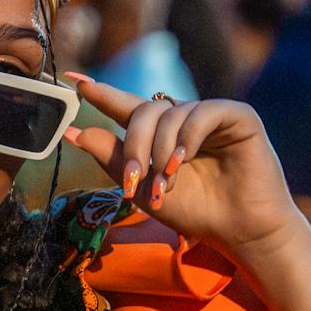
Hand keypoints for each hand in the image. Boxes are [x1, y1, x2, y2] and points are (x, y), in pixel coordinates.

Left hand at [60, 76, 305, 267]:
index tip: (72, 81)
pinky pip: (202, 112)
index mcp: (160, 134)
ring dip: (160, 151)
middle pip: (144, 111)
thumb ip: (111, 157)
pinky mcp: (237, 116)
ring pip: (170, 114)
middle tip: (132, 179)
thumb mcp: (142, 187)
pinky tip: (183, 160)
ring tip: (165, 181)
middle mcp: (183, 120)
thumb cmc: (194, 211)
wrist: (237, 229)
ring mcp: (210, 115)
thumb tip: (73, 133)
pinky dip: (187, 137)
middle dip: (133, 145)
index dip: (101, 93)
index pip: (126, 105)